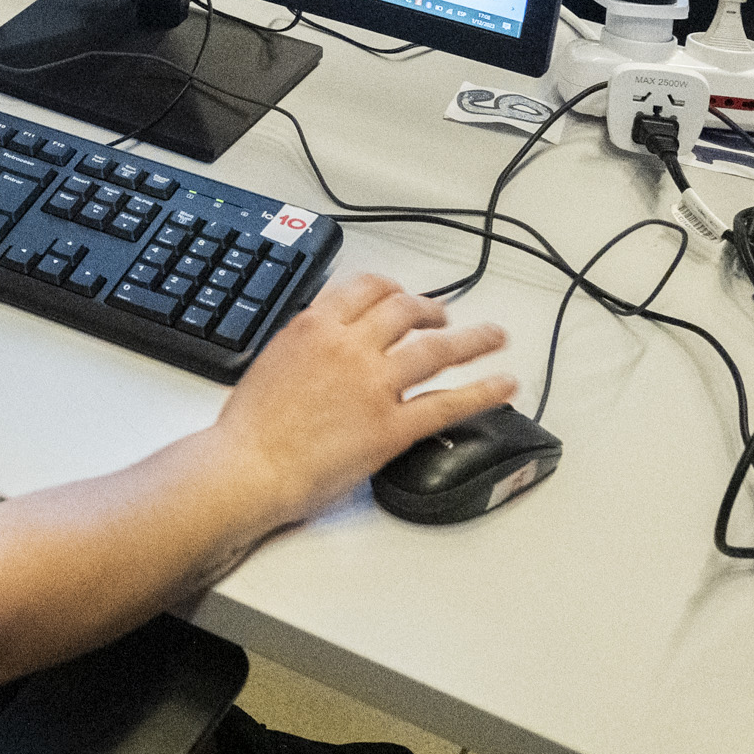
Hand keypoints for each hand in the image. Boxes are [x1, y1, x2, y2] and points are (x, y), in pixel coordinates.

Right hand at [212, 272, 512, 527]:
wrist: (248, 466)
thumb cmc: (250, 426)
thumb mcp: (270, 361)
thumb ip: (305, 344)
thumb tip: (328, 342)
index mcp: (314, 326)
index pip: (366, 288)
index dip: (393, 289)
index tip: (402, 295)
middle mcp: (349, 346)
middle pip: (405, 310)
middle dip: (432, 309)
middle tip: (444, 316)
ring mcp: (375, 385)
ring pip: (436, 349)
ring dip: (472, 339)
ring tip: (492, 336)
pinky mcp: (393, 426)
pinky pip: (449, 403)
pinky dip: (484, 391)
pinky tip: (504, 385)